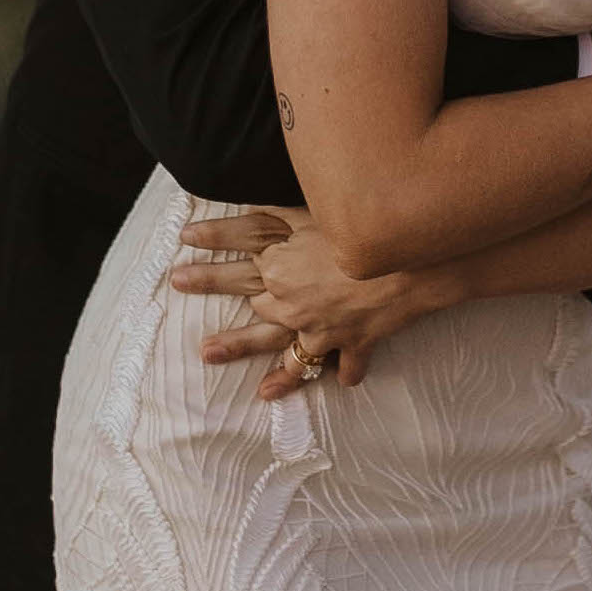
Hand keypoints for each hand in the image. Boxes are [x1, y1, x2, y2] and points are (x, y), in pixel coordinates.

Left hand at [173, 209, 452, 399]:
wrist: (407, 263)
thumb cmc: (359, 229)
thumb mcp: (310, 211)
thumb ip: (276, 215)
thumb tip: (247, 210)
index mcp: (278, 269)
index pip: (236, 253)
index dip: (209, 242)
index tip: (184, 239)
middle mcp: (291, 306)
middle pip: (254, 311)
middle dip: (222, 316)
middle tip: (195, 329)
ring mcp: (319, 331)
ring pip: (283, 355)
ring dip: (256, 361)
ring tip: (223, 363)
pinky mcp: (351, 345)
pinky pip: (340, 368)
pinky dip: (338, 374)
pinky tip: (334, 380)